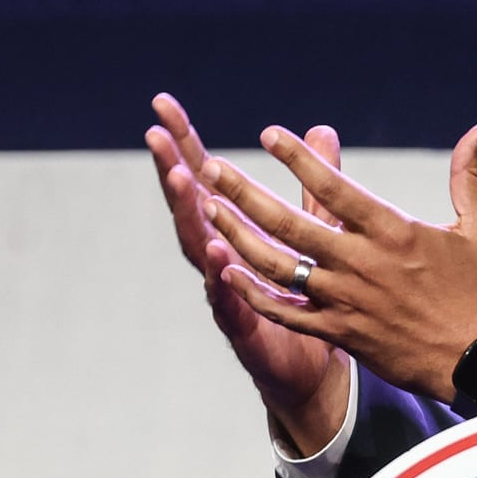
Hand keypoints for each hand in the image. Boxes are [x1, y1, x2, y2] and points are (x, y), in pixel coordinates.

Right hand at [145, 93, 349, 451]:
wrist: (314, 371)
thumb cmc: (307, 298)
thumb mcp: (314, 234)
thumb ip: (316, 185)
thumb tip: (321, 130)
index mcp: (235, 232)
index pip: (204, 179)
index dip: (185, 142)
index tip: (164, 106)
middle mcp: (221, 258)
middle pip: (190, 206)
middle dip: (171, 169)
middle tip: (155, 134)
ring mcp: (227, 293)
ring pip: (201, 249)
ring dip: (189, 213)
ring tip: (181, 178)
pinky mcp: (244, 330)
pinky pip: (229, 301)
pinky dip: (220, 278)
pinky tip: (215, 255)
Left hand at [203, 121, 476, 405]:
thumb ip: (471, 176)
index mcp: (393, 232)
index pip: (335, 189)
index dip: (299, 160)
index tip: (268, 135)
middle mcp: (362, 264)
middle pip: (289, 225)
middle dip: (245, 195)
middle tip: (211, 168)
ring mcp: (346, 301)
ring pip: (278, 266)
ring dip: (238, 238)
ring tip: (207, 211)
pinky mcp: (340, 332)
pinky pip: (286, 312)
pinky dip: (253, 294)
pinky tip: (225, 272)